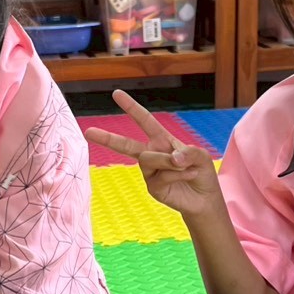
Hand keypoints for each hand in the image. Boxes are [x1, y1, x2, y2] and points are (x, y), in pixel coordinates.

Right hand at [84, 89, 222, 219]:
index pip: (145, 121)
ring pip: (148, 159)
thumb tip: (173, 157)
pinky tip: (189, 176)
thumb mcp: (201, 156)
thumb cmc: (202, 173)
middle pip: (126, 145)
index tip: (116, 94)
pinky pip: (161, 176)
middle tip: (88, 131)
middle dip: (107, 138)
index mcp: (162, 140)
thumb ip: (188, 152)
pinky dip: (178, 175)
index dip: (131, 107)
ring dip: (168, 161)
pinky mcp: (153, 188)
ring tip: (186, 167)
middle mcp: (152, 154)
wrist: (205, 199)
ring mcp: (150, 172)